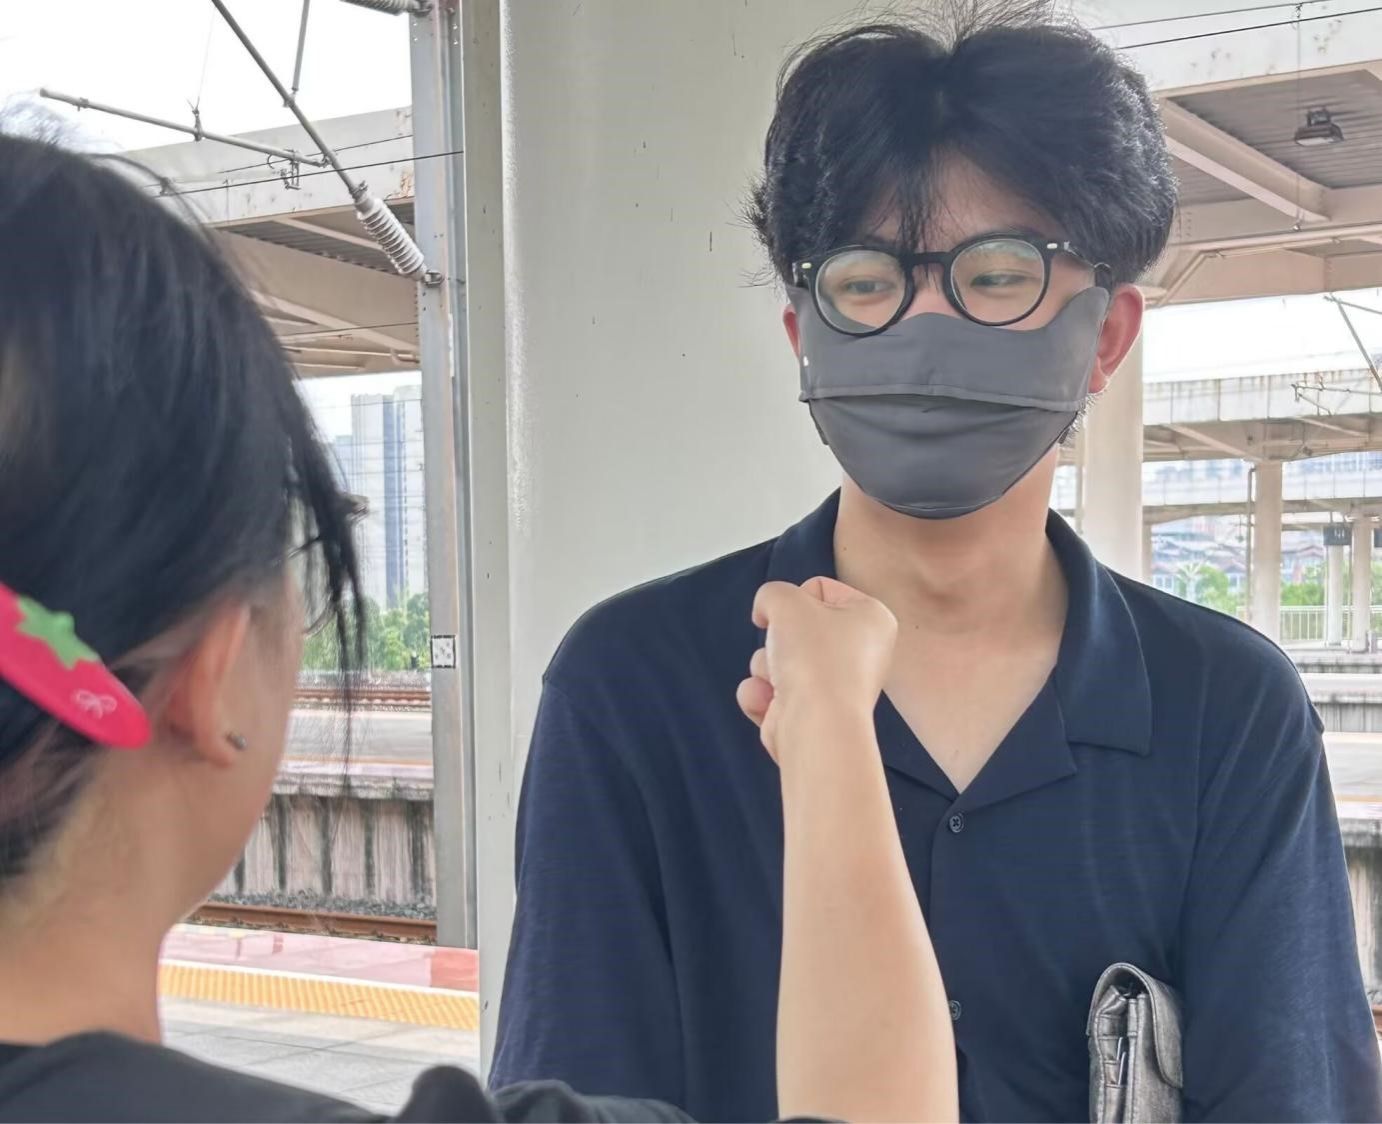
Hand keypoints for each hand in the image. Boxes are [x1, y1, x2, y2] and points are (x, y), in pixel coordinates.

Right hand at [736, 577, 896, 760]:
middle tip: (786, 649)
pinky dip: (762, 696)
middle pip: (794, 628)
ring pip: (776, 658)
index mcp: (872, 618)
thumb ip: (772, 593)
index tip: (794, 615)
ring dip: (767, 666)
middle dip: (777, 639)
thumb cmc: (814, 658)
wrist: (817, 727)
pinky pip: (769, 691)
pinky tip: (771, 703)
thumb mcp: (786, 599)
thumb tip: (766, 613)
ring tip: (782, 682)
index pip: (819, 589)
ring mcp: (833, 687)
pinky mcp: (808, 715)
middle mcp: (859, 653)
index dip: (796, 598)